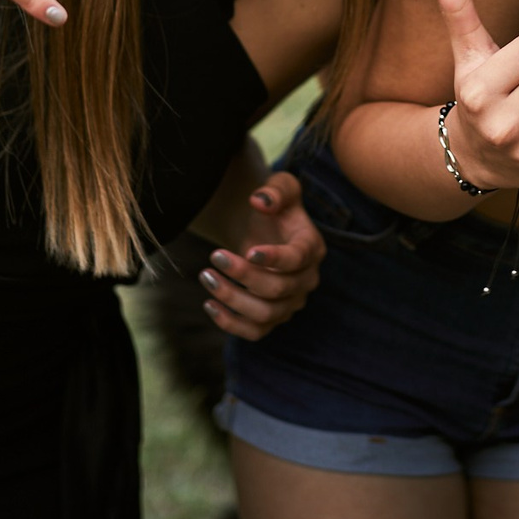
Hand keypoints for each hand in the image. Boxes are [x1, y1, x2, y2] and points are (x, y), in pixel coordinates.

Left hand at [198, 171, 325, 339]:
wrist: (263, 229)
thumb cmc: (273, 207)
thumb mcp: (280, 185)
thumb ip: (275, 190)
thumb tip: (260, 201)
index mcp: (312, 248)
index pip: (298, 259)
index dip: (275, 258)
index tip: (248, 251)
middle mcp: (306, 280)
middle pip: (278, 289)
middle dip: (243, 275)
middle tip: (214, 256)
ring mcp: (291, 302)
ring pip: (265, 314)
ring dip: (232, 299)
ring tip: (206, 277)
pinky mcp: (273, 317)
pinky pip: (255, 332)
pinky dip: (231, 324)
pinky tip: (209, 304)